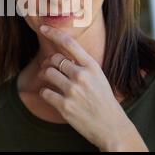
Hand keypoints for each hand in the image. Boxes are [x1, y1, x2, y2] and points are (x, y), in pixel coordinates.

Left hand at [38, 25, 147, 151]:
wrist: (111, 126)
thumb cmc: (103, 100)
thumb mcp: (98, 77)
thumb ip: (81, 65)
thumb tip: (59, 56)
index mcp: (92, 66)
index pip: (69, 43)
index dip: (54, 33)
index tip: (43, 27)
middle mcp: (82, 76)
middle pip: (54, 59)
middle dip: (48, 62)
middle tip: (48, 68)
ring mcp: (73, 91)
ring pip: (47, 73)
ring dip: (44, 76)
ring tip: (48, 80)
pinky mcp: (64, 106)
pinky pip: (45, 92)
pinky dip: (45, 92)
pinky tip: (51, 95)